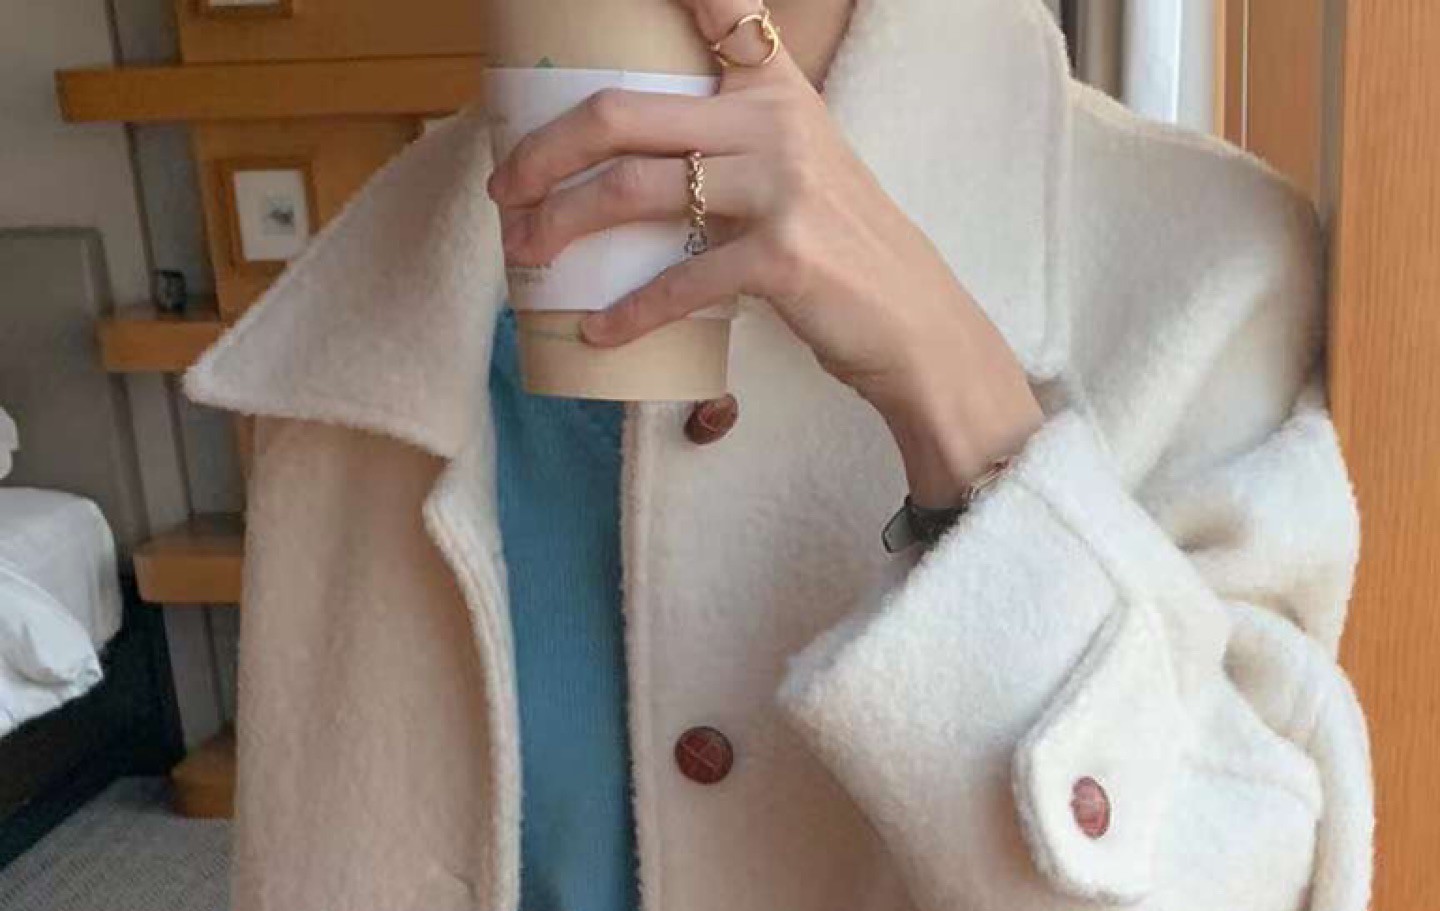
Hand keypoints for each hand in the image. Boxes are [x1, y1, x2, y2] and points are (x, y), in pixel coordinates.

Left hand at [485, 0, 1044, 506]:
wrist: (915, 328)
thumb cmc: (845, 256)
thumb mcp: (801, 170)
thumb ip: (736, 140)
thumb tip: (637, 156)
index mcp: (774, 91)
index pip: (717, 9)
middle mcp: (773, 126)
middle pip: (623, 114)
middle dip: (546, 151)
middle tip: (507, 187)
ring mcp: (779, 191)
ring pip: (634, 192)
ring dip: (563, 226)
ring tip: (527, 253)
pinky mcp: (782, 260)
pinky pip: (680, 281)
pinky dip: (628, 314)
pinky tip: (596, 332)